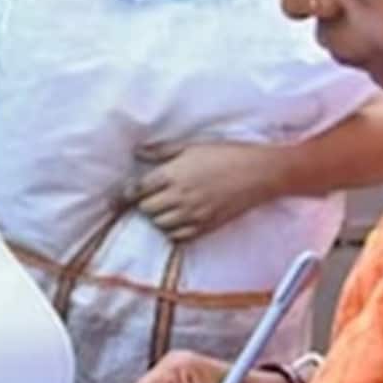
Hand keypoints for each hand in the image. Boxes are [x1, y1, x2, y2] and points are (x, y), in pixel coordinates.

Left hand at [122, 141, 283, 241]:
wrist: (260, 172)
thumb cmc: (226, 154)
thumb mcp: (191, 146)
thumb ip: (162, 152)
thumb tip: (138, 152)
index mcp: (173, 174)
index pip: (138, 190)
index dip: (127, 193)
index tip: (122, 195)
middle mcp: (180, 196)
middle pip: (146, 209)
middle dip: (143, 204)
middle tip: (148, 198)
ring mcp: (193, 213)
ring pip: (160, 224)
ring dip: (157, 217)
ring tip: (164, 208)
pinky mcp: (206, 226)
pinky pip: (179, 236)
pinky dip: (173, 231)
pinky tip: (177, 221)